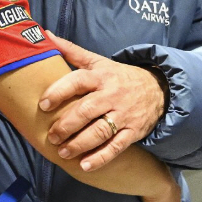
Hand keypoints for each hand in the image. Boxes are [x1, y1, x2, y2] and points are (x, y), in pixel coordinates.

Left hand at [39, 31, 168, 171]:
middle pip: (86, 110)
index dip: (58, 92)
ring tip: (63, 152)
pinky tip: (84, 166)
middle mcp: (112, 95)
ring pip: (100, 131)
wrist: (158, 89)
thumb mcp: (97, 61)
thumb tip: (44, 35)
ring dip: (80, 144)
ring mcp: (124, 114)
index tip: (43, 104)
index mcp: (100, 76)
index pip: (77, 81)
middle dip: (66, 125)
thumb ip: (71, 51)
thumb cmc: (118, 76)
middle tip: (51, 136)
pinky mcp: (133, 131)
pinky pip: (116, 146)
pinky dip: (100, 158)